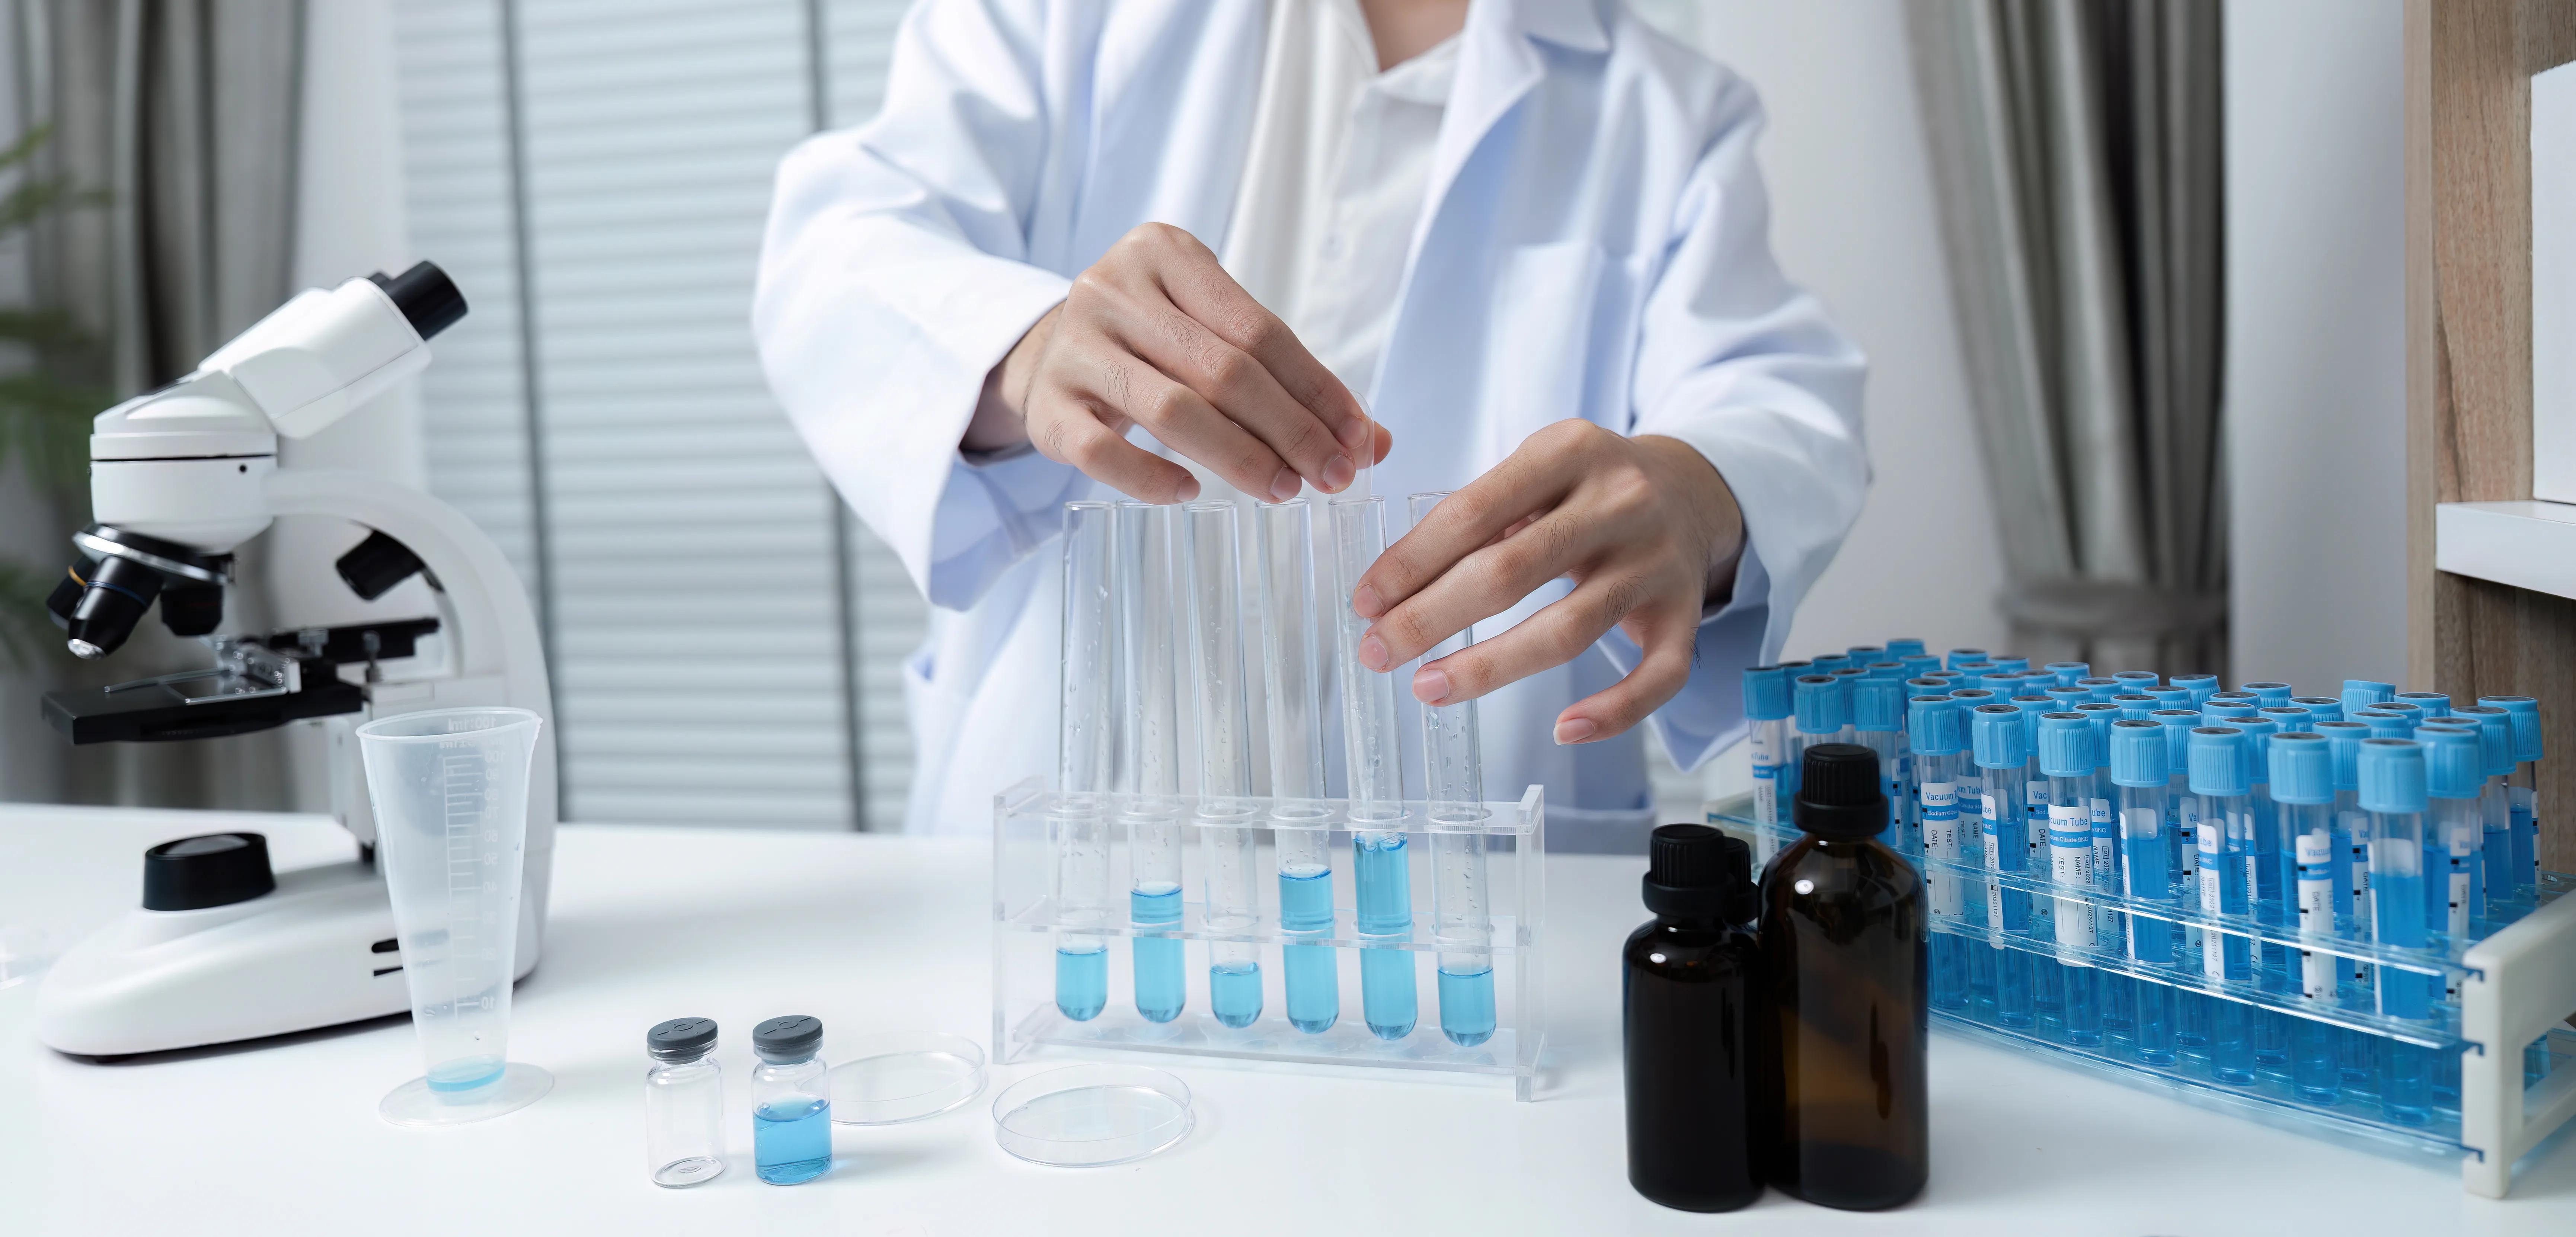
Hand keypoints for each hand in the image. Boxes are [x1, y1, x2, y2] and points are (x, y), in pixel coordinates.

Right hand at [967, 223, 1389, 501]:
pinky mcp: (1047, 405)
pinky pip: (1104, 453)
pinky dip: (1153, 479)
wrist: (1051, 351)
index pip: (1260, 329)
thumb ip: (1290, 380)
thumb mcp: (1215, 334)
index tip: (1358, 440)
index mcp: (1163, 252)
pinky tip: (1192, 492)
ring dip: (1240, 457)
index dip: (1317, 390)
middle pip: (1223, 370)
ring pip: (1171, 410)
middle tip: (1330, 476)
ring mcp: (1073, 347)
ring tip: (1283, 489)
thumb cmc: (1154, 344)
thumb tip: (1373, 442)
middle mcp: (1111, 288)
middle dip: (1290, 430)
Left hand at [1350, 421, 1744, 744]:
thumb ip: (1479, 512)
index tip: (1365, 602)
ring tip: (1428, 688)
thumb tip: (1394, 587)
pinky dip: (1614, 710)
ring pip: (1568, 629)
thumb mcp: (1538, 466)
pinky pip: (1658, 675)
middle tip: (1378, 652)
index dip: (1410, 563)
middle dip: (1430, 618)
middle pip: (1509, 571)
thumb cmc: (1587, 487)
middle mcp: (1620, 501)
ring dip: (1489, 667)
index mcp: (1569, 450)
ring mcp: (1656, 561)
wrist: (1693, 488)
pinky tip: (1564, 731)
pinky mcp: (1685, 612)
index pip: (1471, 512)